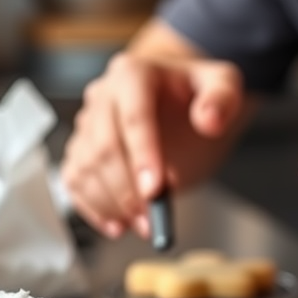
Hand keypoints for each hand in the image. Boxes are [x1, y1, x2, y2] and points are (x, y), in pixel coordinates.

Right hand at [60, 50, 244, 238]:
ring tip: (143, 224)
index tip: (156, 189)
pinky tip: (116, 224)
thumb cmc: (195, 89)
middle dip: (126, 189)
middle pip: (103, 146)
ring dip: (110, 204)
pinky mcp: (81, 149)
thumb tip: (210, 121)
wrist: (176, 93)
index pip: (133, 116)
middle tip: (152, 218)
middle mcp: (103, 95)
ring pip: (84, 167)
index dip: (143, 155)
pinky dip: (91, 207)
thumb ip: (222, 98)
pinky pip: (74, 180)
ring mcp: (88, 123)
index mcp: (134, 73)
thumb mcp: (223, 83)